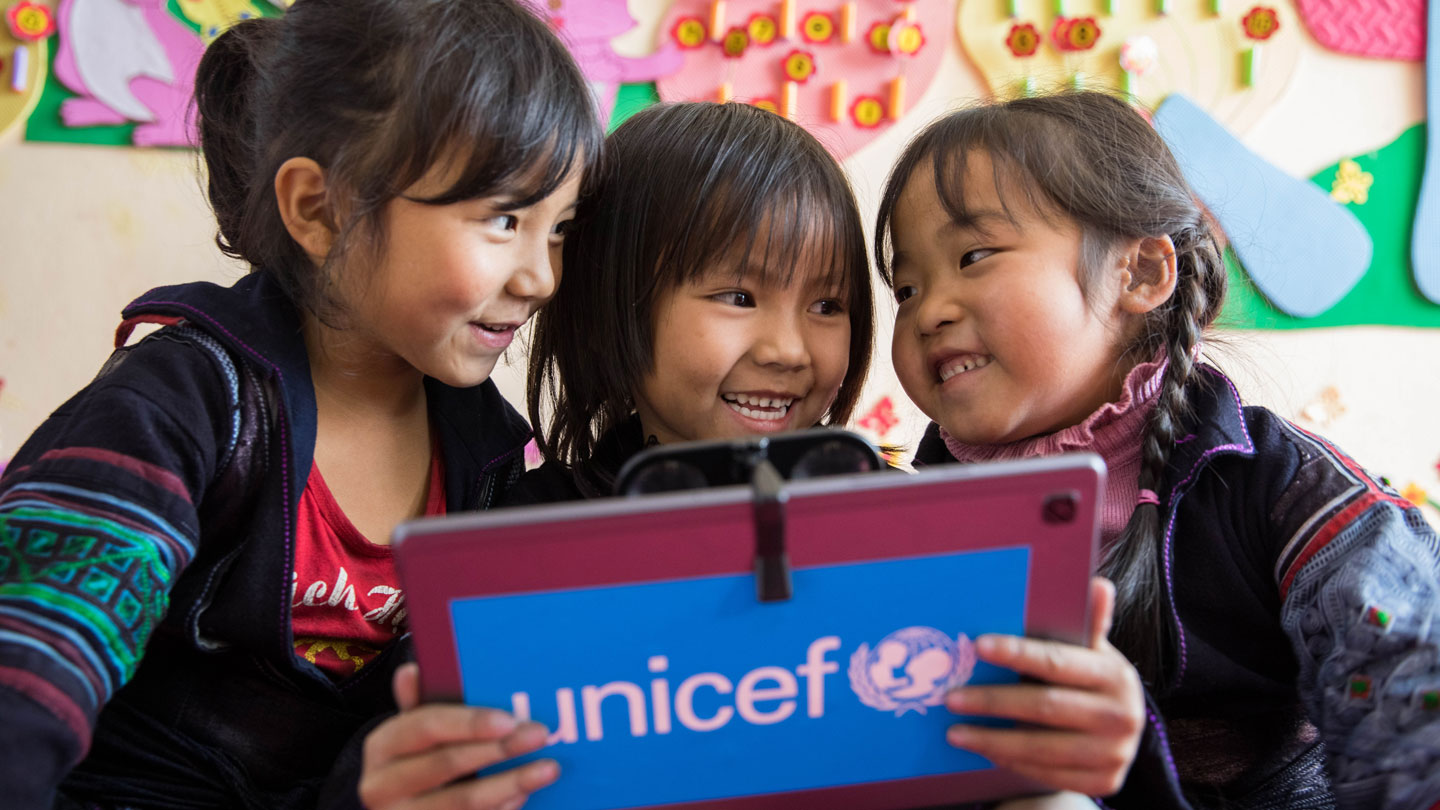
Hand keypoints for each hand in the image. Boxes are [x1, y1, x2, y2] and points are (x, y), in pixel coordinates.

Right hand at [359, 663, 559, 809]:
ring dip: (510, 784)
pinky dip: (501, 808)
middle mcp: (383, 785)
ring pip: (462, 802)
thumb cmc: (411, 758)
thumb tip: (411, 671)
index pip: (426, 726)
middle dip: (499, 749)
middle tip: (540, 735)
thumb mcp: (408, 731)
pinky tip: (523, 794)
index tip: (508, 719)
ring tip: (548, 769)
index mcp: (382, 745)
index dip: (468, 722)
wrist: (392, 806)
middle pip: (447, 764)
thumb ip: (417, 703)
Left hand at [944, 577, 1143, 795]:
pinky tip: (983, 751)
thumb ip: (1088, 623)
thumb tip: (1098, 584)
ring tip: (954, 732)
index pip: (1058, 662)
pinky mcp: (1103, 782)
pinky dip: (1011, 762)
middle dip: (993, 702)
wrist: (1122, 730)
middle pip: (1045, 707)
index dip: (1017, 654)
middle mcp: (1122, 716)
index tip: (978, 645)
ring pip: (1042, 747)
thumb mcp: (1093, 652)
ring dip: (992, 740)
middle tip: (951, 697)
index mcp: (1115, 676)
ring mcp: (1114, 754)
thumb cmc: (1091, 679)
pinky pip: (1047, 774)